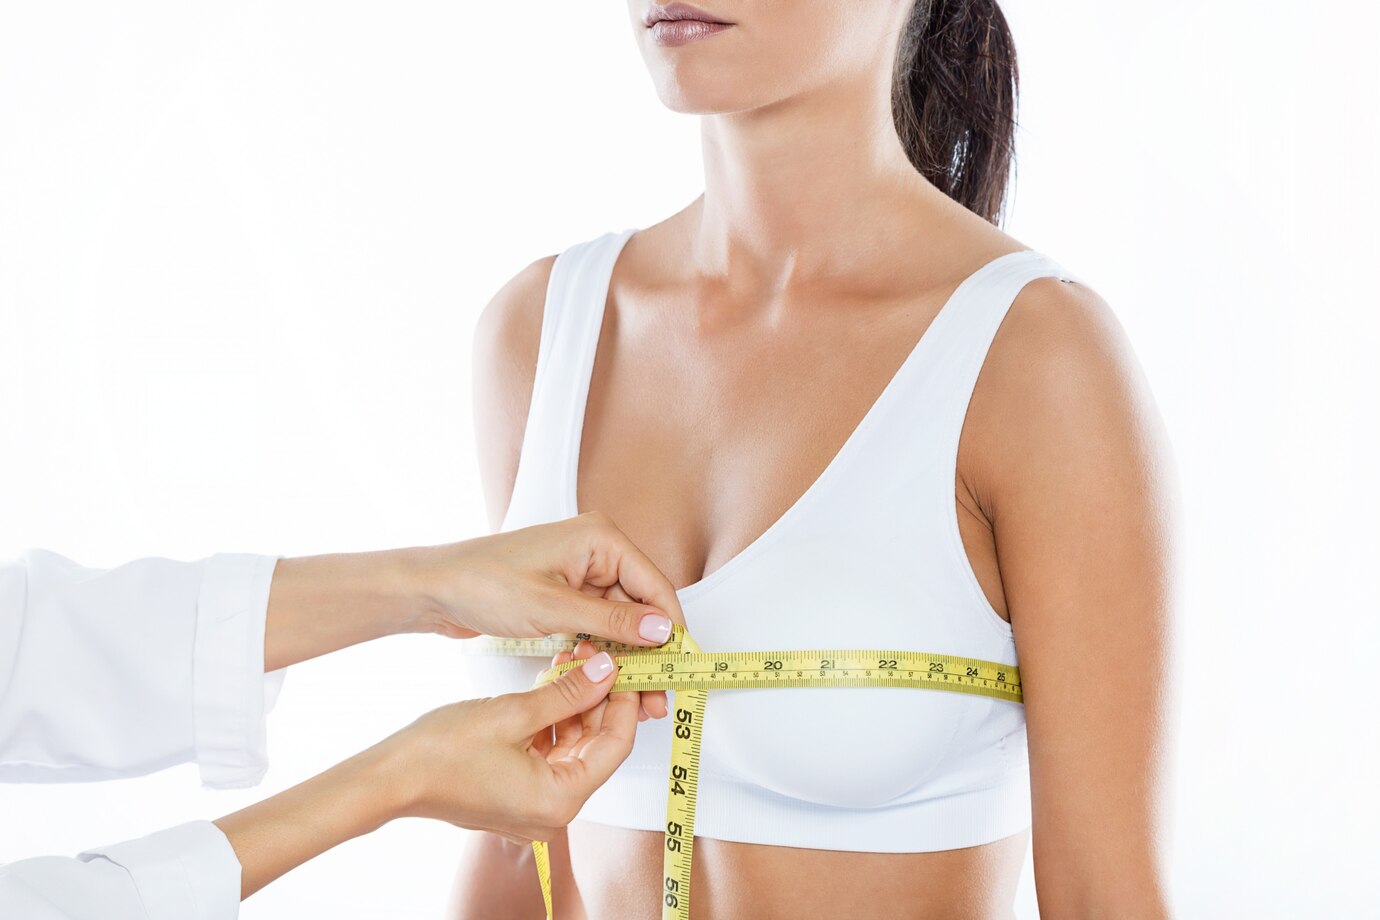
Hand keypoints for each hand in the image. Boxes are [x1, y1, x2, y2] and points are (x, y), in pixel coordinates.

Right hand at [214, 650, 637, 897]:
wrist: (392, 777)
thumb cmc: (441, 754)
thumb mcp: (514, 713)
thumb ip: (567, 693)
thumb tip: (606, 672)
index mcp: (560, 800)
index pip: (615, 746)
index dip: (623, 702)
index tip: (626, 668)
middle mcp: (552, 812)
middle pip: (595, 747)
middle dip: (597, 699)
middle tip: (598, 657)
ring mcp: (533, 805)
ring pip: (572, 747)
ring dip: (573, 705)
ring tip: (573, 661)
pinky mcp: (516, 794)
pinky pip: (548, 754)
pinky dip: (552, 722)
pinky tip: (550, 684)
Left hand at [263, 511, 683, 718]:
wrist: (435, 589)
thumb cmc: (483, 583)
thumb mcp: (553, 608)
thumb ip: (612, 623)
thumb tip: (661, 632)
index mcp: (600, 538)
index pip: (654, 585)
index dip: (670, 629)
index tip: (678, 668)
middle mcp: (597, 550)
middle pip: (641, 605)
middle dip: (650, 651)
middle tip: (656, 694)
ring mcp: (582, 571)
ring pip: (621, 620)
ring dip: (627, 657)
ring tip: (634, 697)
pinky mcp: (566, 592)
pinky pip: (598, 623)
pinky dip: (602, 651)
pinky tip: (604, 679)